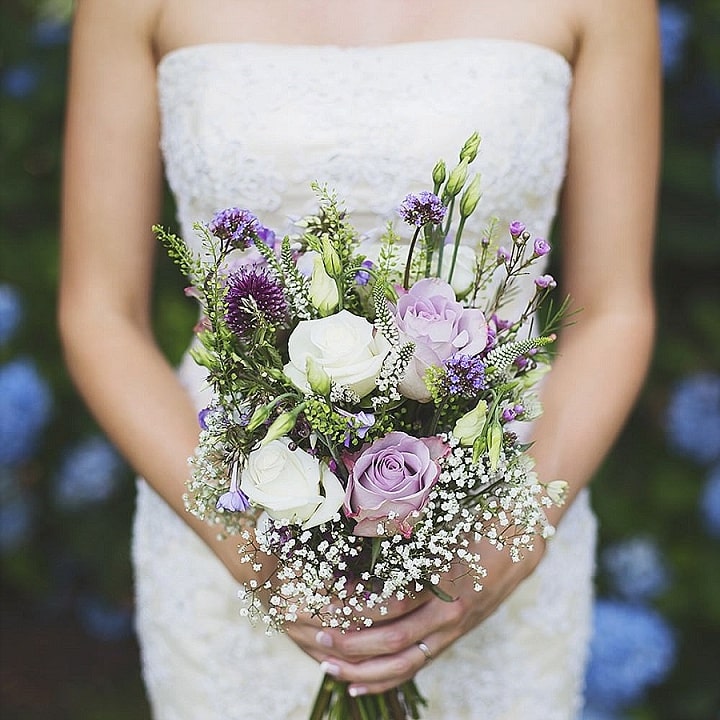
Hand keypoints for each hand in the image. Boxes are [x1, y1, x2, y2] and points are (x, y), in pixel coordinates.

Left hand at [309, 537, 545, 695]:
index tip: (327, 601)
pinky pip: (414, 668)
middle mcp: (447, 615)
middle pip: (392, 642)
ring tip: (328, 667)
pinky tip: (358, 684)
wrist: (519, 546)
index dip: (357, 607)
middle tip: (318, 637)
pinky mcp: (449, 640)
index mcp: (444, 584)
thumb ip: (408, 532)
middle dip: (351, 644)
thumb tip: (363, 526)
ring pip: (401, 665)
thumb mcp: (443, 525)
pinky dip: (385, 680)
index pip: (393, 606)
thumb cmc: (476, 526)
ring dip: (362, 670)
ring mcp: (449, 632)